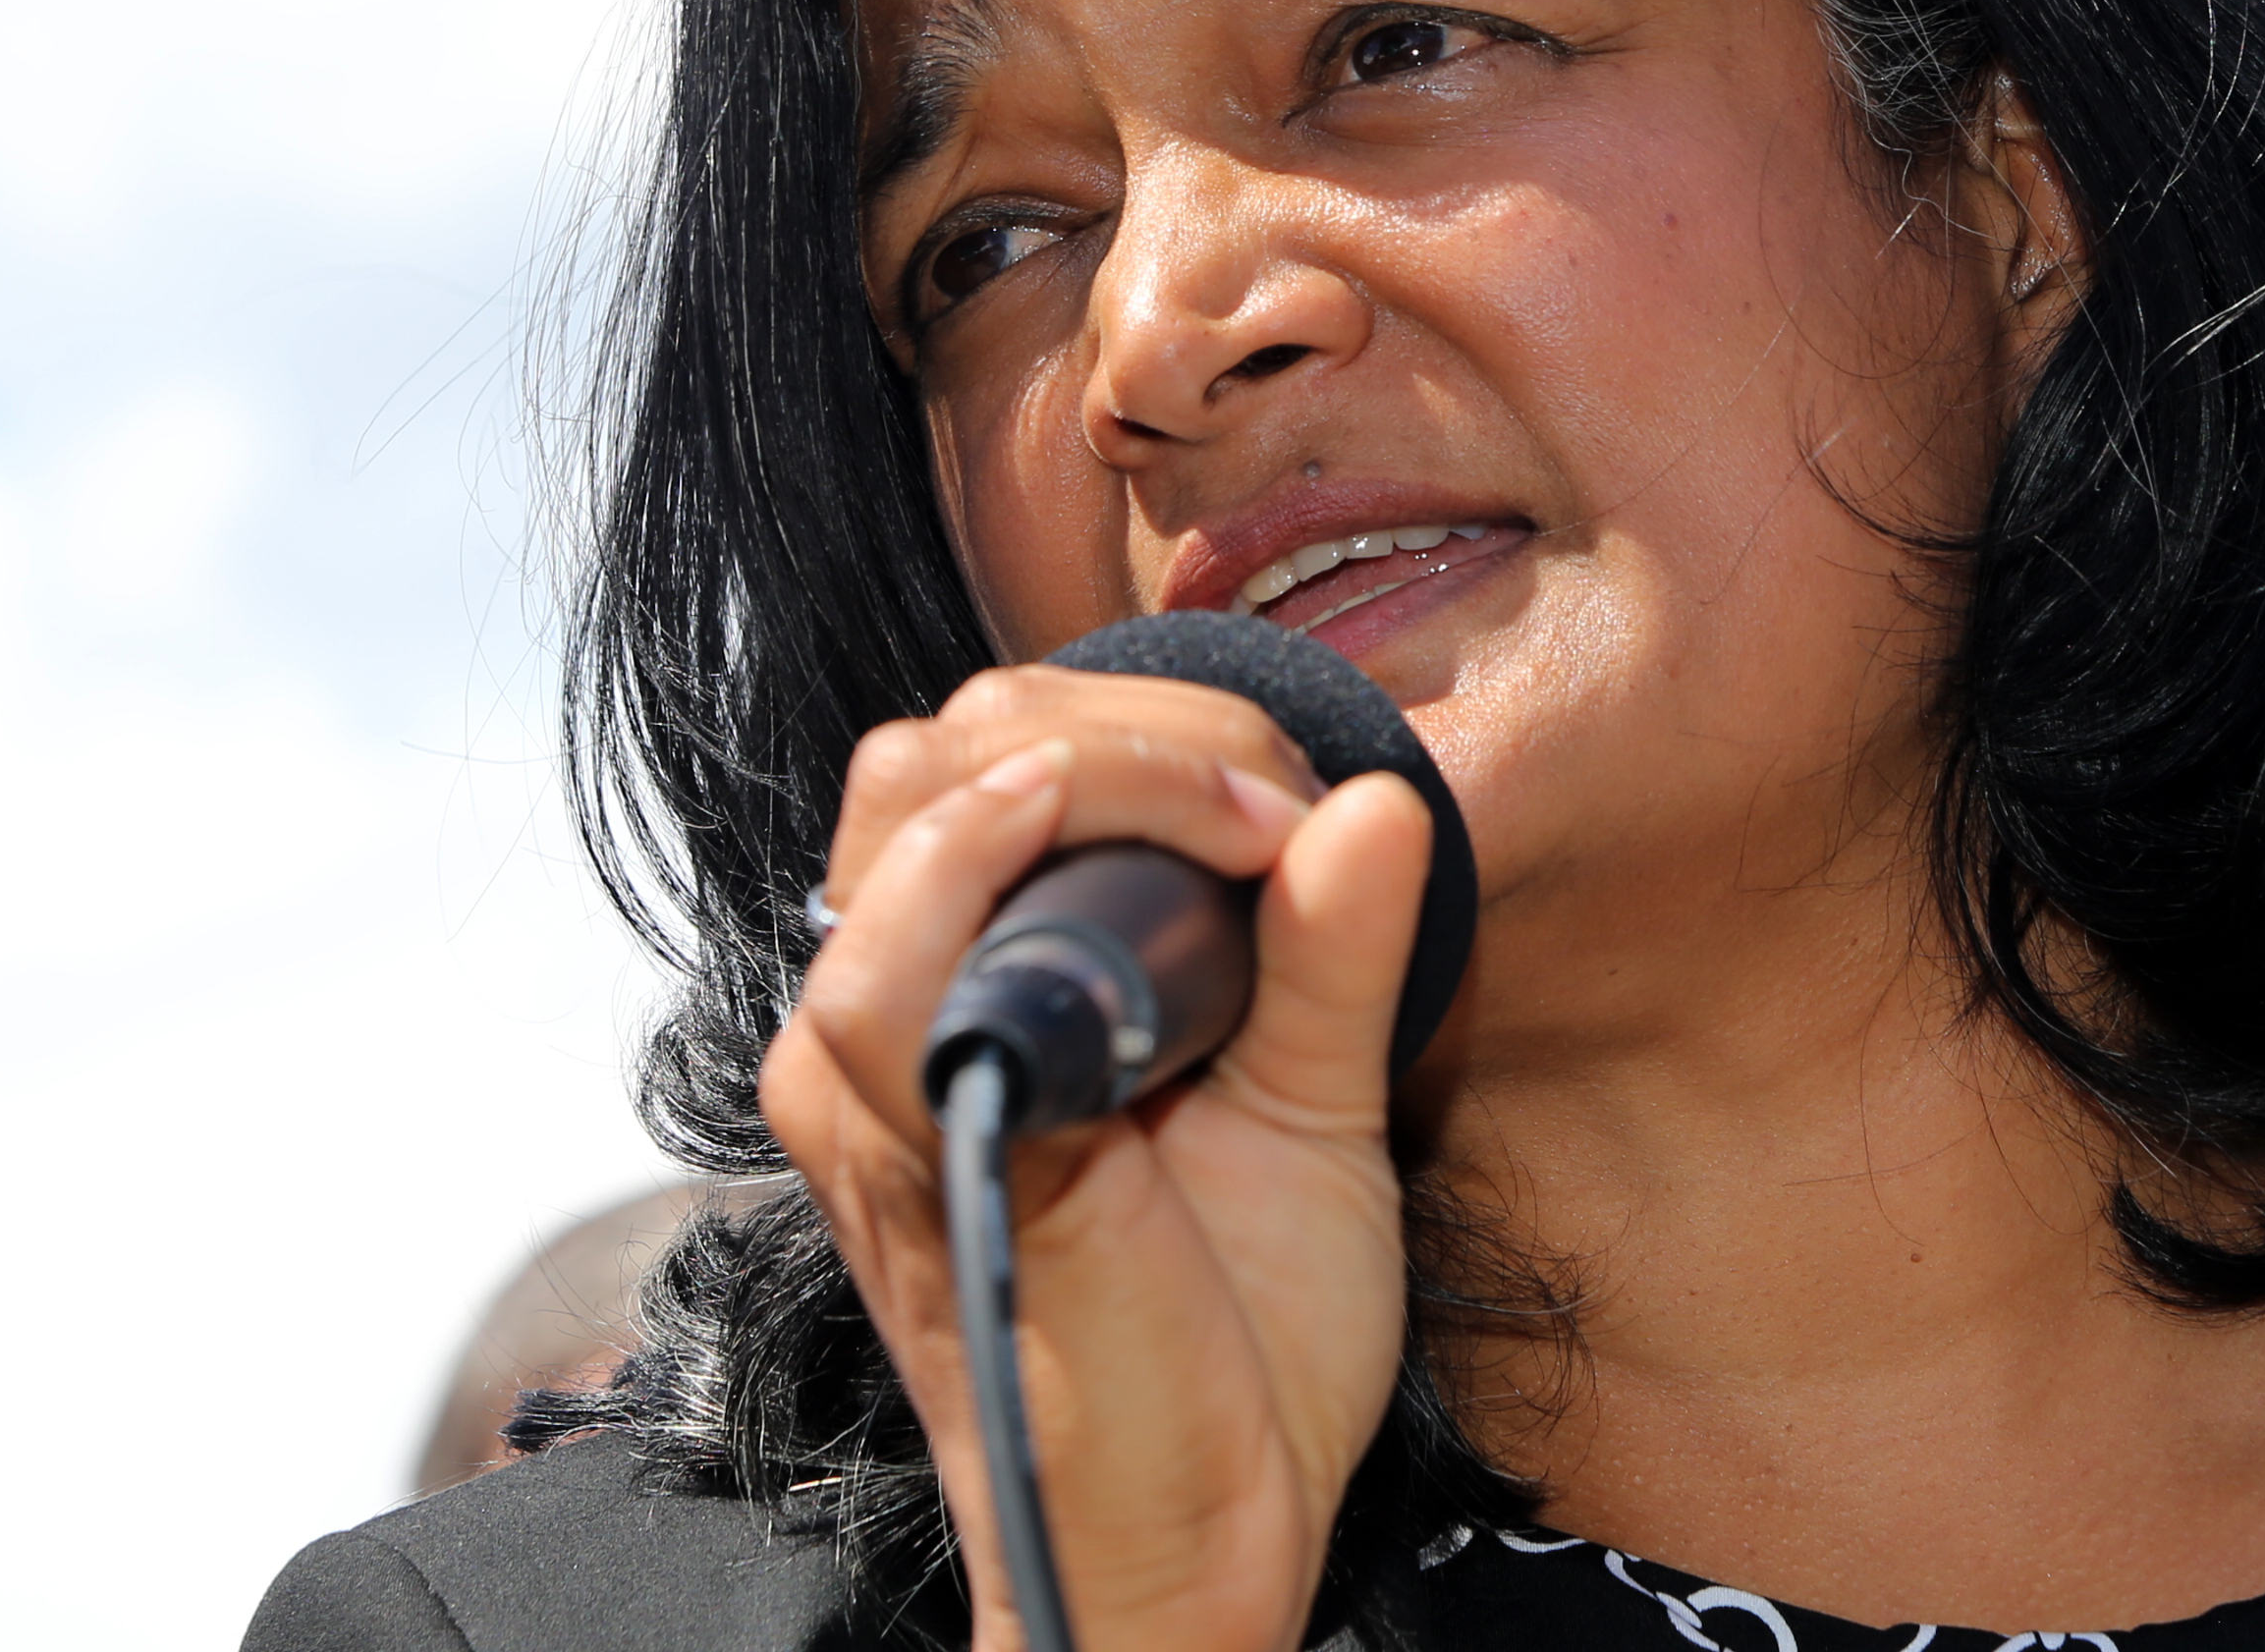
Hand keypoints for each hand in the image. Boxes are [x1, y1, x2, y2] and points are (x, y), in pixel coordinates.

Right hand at [766, 663, 1440, 1651]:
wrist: (1205, 1545)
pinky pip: (885, 961)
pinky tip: (1130, 848)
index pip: (1000, 746)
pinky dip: (998, 854)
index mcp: (973, 988)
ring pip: (915, 795)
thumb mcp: (1310, 1104)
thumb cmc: (1241, 1346)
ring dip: (1101, 762)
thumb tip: (1385, 797)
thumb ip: (1335, 952)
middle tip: (1282, 807)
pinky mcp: (904, 1146)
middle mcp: (892, 1012)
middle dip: (1139, 719)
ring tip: (1246, 834)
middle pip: (952, 739)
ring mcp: (879, 1075)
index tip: (1303, 803)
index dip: (1162, 726)